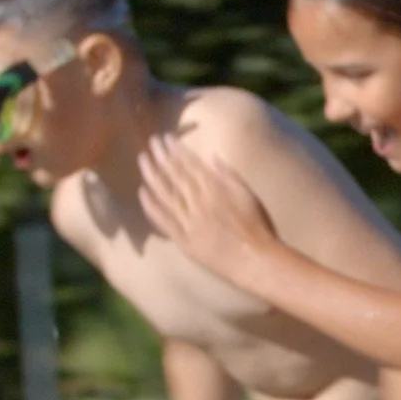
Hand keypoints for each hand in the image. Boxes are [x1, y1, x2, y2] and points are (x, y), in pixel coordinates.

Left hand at [138, 135, 285, 276]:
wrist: (254, 260)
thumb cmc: (257, 227)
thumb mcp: (248, 194)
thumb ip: (229, 174)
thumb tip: (211, 156)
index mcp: (214, 188)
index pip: (190, 164)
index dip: (176, 150)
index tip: (166, 139)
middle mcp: (198, 201)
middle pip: (174, 174)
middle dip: (161, 156)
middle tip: (151, 142)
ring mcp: (188, 220)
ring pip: (164, 193)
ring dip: (152, 174)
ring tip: (142, 159)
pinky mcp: (183, 239)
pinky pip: (163, 220)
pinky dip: (151, 206)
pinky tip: (142, 193)